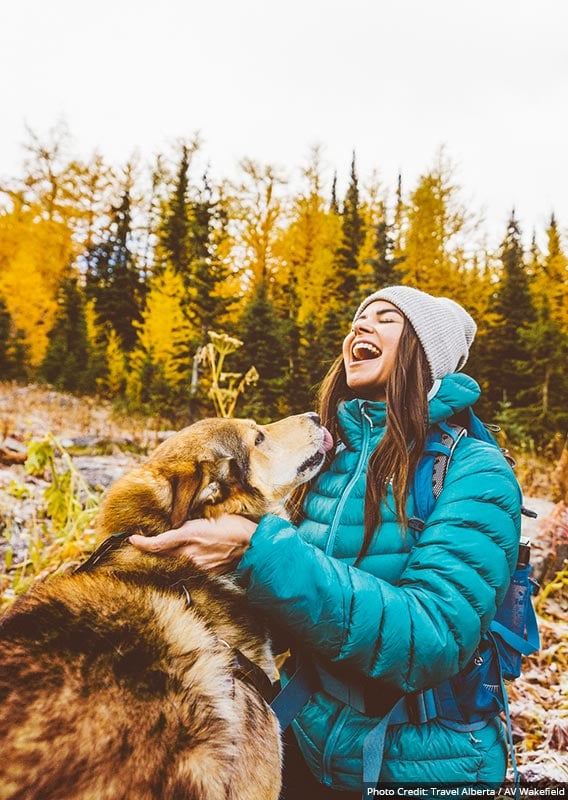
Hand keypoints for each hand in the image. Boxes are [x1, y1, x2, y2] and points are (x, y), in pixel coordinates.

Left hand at [128, 514, 256, 573]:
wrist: (253, 545)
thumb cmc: (234, 525)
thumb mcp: (209, 517)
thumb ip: (189, 524)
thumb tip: (175, 526)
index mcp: (190, 535)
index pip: (158, 544)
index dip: (142, 543)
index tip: (132, 539)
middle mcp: (190, 553)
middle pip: (161, 555)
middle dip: (150, 550)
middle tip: (141, 543)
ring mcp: (197, 566)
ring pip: (172, 562)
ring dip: (165, 556)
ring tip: (159, 549)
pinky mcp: (205, 573)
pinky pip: (186, 567)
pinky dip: (180, 562)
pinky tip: (181, 556)